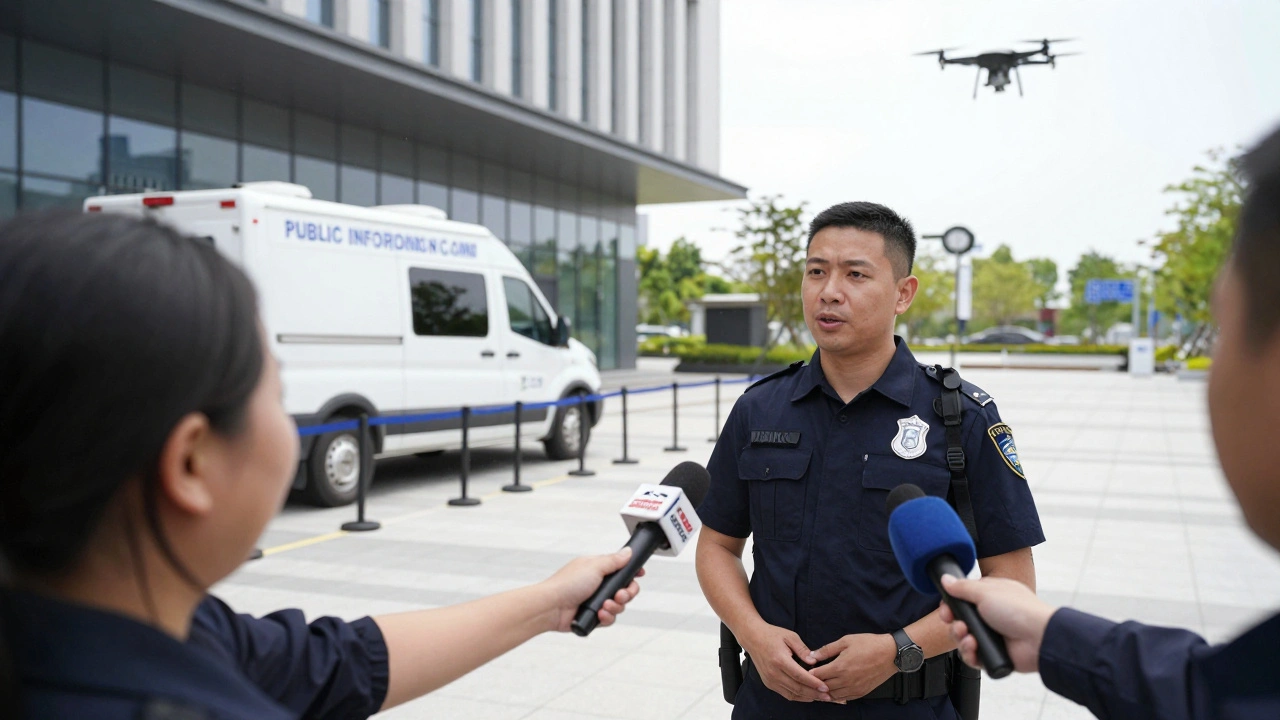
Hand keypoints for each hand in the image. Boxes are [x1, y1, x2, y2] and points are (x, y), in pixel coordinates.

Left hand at [543, 547, 643, 632]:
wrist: (551, 607)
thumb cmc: (567, 584)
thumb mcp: (594, 566)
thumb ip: (614, 561)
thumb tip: (628, 552)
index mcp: (598, 569)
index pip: (621, 570)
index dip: (632, 574)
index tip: (639, 575)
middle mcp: (598, 585)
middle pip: (624, 589)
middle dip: (627, 593)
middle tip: (620, 595)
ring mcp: (595, 601)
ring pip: (619, 606)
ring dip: (616, 607)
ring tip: (605, 606)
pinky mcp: (593, 616)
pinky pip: (609, 618)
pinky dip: (607, 617)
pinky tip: (600, 615)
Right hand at [740, 624, 831, 702]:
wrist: (752, 638)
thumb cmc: (772, 635)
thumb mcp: (790, 636)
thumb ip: (803, 649)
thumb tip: (814, 662)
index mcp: (780, 660)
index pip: (800, 676)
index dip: (814, 683)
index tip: (826, 687)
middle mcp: (773, 673)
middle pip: (797, 688)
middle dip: (814, 694)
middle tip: (828, 696)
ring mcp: (770, 680)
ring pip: (792, 694)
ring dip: (807, 697)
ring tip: (820, 697)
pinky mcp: (769, 683)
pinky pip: (785, 694)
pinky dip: (798, 697)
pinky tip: (808, 696)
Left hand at [807, 633, 896, 702]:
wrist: (891, 654)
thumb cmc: (869, 645)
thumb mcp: (846, 641)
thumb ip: (827, 649)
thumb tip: (813, 655)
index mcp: (840, 667)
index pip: (818, 675)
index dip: (811, 672)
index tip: (808, 669)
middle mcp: (846, 680)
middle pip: (824, 687)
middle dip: (816, 683)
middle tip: (812, 678)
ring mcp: (854, 688)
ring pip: (833, 695)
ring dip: (826, 691)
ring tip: (822, 685)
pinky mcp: (861, 692)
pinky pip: (845, 698)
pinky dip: (837, 696)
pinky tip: (835, 690)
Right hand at [938, 575, 1055, 672]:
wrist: (1039, 638)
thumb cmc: (1019, 610)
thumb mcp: (986, 591)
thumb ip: (962, 587)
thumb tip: (946, 579)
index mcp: (990, 597)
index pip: (963, 601)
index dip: (951, 606)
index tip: (947, 609)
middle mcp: (991, 617)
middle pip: (960, 622)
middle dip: (955, 624)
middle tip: (958, 624)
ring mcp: (993, 637)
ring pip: (964, 640)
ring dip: (961, 639)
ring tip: (968, 637)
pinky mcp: (994, 655)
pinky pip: (973, 657)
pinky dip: (970, 654)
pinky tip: (974, 648)